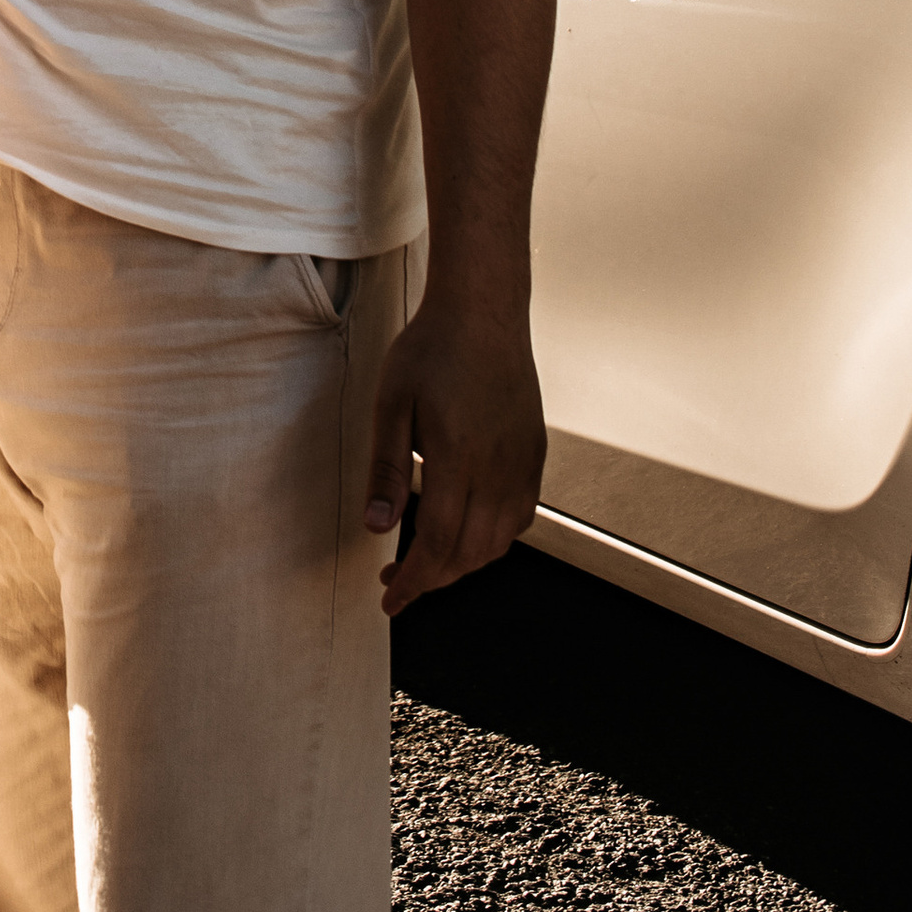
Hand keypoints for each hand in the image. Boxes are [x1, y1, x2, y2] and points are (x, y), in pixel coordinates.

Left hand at [364, 291, 546, 612]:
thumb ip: (386, 468)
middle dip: (433, 578)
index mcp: (459, 456)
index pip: (439, 543)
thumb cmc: (432, 349)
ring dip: (463, 563)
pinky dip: (493, 539)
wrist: (483, 311)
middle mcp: (498, 468)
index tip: (390, 599)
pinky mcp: (535, 455)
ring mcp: (523, 463)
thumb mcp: (391, 402)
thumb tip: (377, 527)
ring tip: (427, 560)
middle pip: (470, 553)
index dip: (414, 580)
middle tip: (398, 580)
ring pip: (499, 542)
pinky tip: (466, 529)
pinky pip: (520, 517)